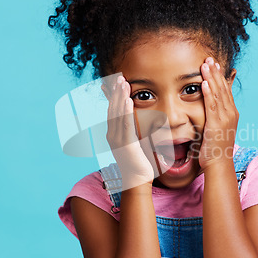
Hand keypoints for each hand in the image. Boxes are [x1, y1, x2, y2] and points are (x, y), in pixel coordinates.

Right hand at [102, 75, 154, 189]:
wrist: (138, 180)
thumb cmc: (140, 162)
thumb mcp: (138, 142)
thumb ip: (137, 130)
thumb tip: (145, 121)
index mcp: (114, 134)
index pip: (112, 110)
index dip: (114, 96)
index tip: (117, 82)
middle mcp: (113, 135)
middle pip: (113, 108)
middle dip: (116, 92)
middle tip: (119, 77)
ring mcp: (117, 139)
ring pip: (118, 113)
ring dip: (120, 96)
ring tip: (123, 83)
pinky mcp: (126, 144)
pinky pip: (125, 124)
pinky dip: (126, 111)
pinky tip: (128, 100)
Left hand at [199, 57, 238, 171]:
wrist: (219, 163)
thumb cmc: (216, 149)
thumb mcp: (217, 129)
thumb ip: (215, 117)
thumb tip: (209, 112)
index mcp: (231, 114)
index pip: (226, 91)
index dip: (220, 77)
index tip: (215, 65)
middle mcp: (231, 113)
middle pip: (223, 88)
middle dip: (216, 72)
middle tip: (210, 58)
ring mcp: (225, 118)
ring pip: (218, 93)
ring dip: (211, 78)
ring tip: (206, 65)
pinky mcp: (216, 123)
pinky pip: (212, 105)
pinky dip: (208, 93)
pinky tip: (204, 82)